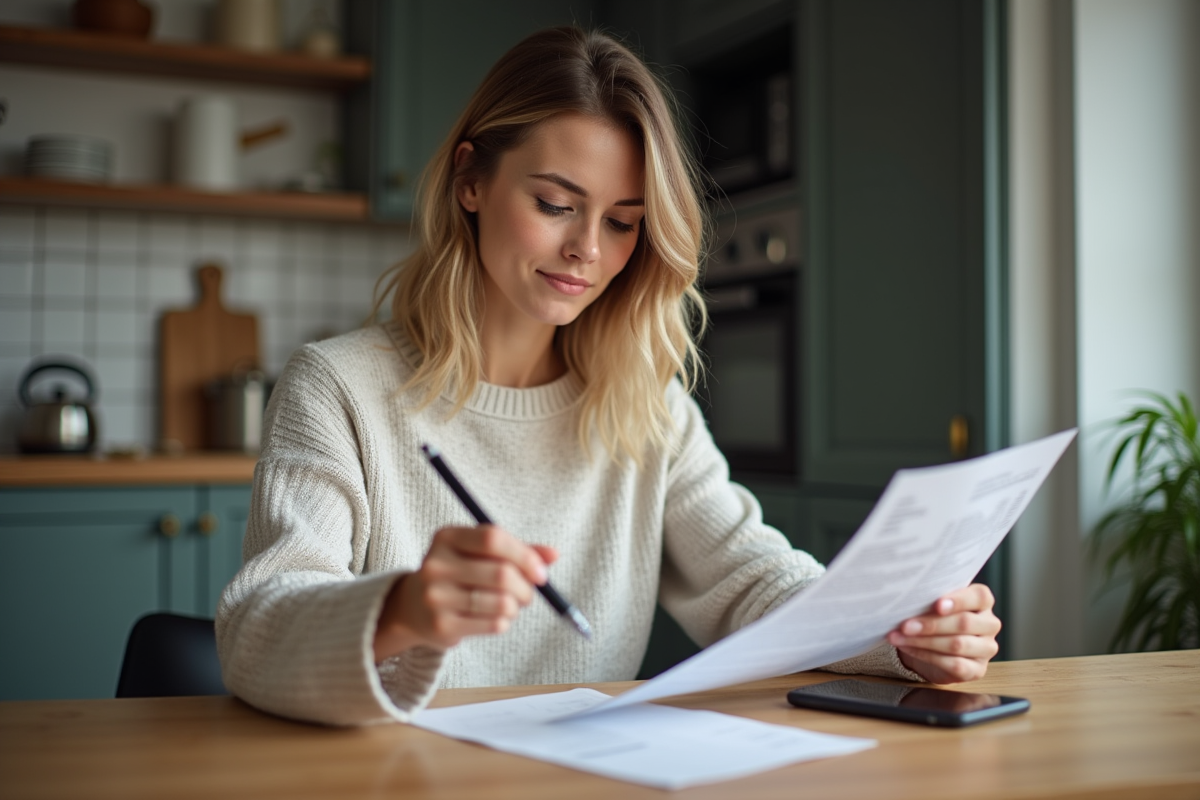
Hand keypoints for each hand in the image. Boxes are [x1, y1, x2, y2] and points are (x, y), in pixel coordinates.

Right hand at [373, 525, 556, 661]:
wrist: (414, 607)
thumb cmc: (459, 574)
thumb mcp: (481, 553)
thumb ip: (517, 550)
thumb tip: (554, 554)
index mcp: (447, 537)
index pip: (493, 538)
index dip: (524, 555)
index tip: (540, 572)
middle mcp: (436, 564)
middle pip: (501, 573)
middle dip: (526, 587)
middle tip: (528, 593)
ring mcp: (436, 596)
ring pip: (501, 602)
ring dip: (516, 607)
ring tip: (511, 606)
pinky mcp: (441, 625)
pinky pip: (493, 624)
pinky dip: (504, 622)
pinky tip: (496, 618)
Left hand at [887, 583, 1000, 683]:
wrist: (932, 649)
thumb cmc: (935, 618)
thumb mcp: (934, 604)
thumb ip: (931, 599)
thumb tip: (909, 598)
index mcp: (982, 602)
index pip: (979, 597)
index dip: (959, 600)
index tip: (937, 605)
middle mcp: (990, 624)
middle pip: (964, 623)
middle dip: (931, 624)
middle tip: (905, 625)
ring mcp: (986, 648)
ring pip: (957, 644)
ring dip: (923, 641)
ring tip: (899, 637)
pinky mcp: (977, 670)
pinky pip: (954, 664)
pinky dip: (926, 655)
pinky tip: (908, 648)